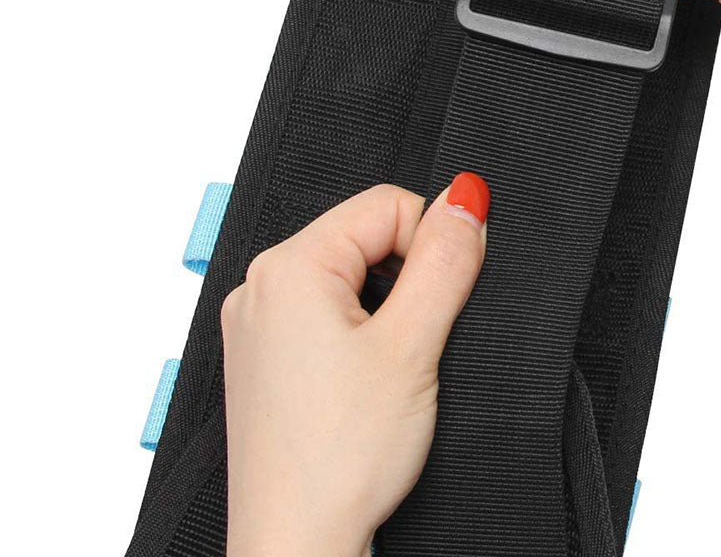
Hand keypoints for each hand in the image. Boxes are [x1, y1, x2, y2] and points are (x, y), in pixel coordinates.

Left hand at [222, 174, 489, 556]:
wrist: (294, 546)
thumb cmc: (337, 460)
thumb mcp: (411, 344)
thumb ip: (444, 260)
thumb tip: (464, 198)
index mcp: (287, 266)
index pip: (385, 205)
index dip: (431, 241)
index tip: (448, 291)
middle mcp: (260, 286)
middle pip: (364, 237)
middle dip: (406, 276)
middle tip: (417, 341)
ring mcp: (256, 323)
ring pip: (348, 276)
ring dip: (384, 306)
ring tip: (391, 368)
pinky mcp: (264, 356)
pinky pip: (323, 312)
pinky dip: (358, 331)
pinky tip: (365, 380)